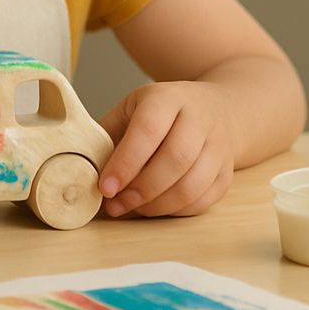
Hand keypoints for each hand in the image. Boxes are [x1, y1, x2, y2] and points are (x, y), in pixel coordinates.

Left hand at [96, 81, 234, 217]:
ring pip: (192, 185)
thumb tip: (81, 164)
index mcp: (168, 98)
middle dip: (141, 189)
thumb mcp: (133, 108)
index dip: (125, 162)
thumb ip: (109, 132)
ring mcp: (218, 146)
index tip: (105, 187)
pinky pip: (204, 200)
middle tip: (116, 204)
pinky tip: (155, 208)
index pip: (148, 130)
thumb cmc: (163, 112)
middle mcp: (198, 119)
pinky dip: (176, 211)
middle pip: (175, 159)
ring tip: (132, 208)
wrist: (216, 109)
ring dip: (158, 205)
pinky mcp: (227, 173)